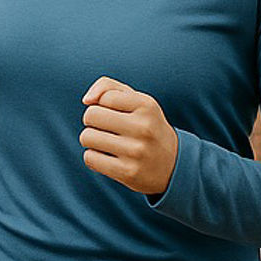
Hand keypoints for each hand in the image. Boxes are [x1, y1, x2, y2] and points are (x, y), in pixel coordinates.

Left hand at [80, 75, 178, 194]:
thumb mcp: (135, 100)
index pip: (103, 98)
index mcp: (146, 105)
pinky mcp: (128, 173)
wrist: (174, 165)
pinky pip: (90, 158)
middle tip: (108, 129)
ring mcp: (136, 152)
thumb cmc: (146, 126)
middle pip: (90, 116)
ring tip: (108, 143)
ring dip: (91, 140)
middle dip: (92, 121)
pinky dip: (93, 157)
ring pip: (87, 137)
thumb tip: (86, 100)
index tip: (116, 114)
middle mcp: (144, 128)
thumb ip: (107, 87)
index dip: (103, 105)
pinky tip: (109, 158)